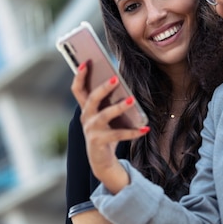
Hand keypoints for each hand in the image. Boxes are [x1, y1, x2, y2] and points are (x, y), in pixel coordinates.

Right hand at [70, 62, 148, 191]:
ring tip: (131, 100)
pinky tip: (145, 129)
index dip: (79, 76)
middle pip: (91, 98)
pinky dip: (133, 132)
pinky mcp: (99, 142)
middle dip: (103, 87)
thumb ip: (109, 102)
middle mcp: (85, 117)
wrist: (102, 161)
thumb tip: (122, 83)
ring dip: (118, 107)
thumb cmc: (107, 133)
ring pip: (104, 115)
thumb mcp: (106, 116)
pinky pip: (118, 134)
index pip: (77, 89)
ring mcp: (91, 130)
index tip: (86, 62)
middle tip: (116, 78)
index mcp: (86, 108)